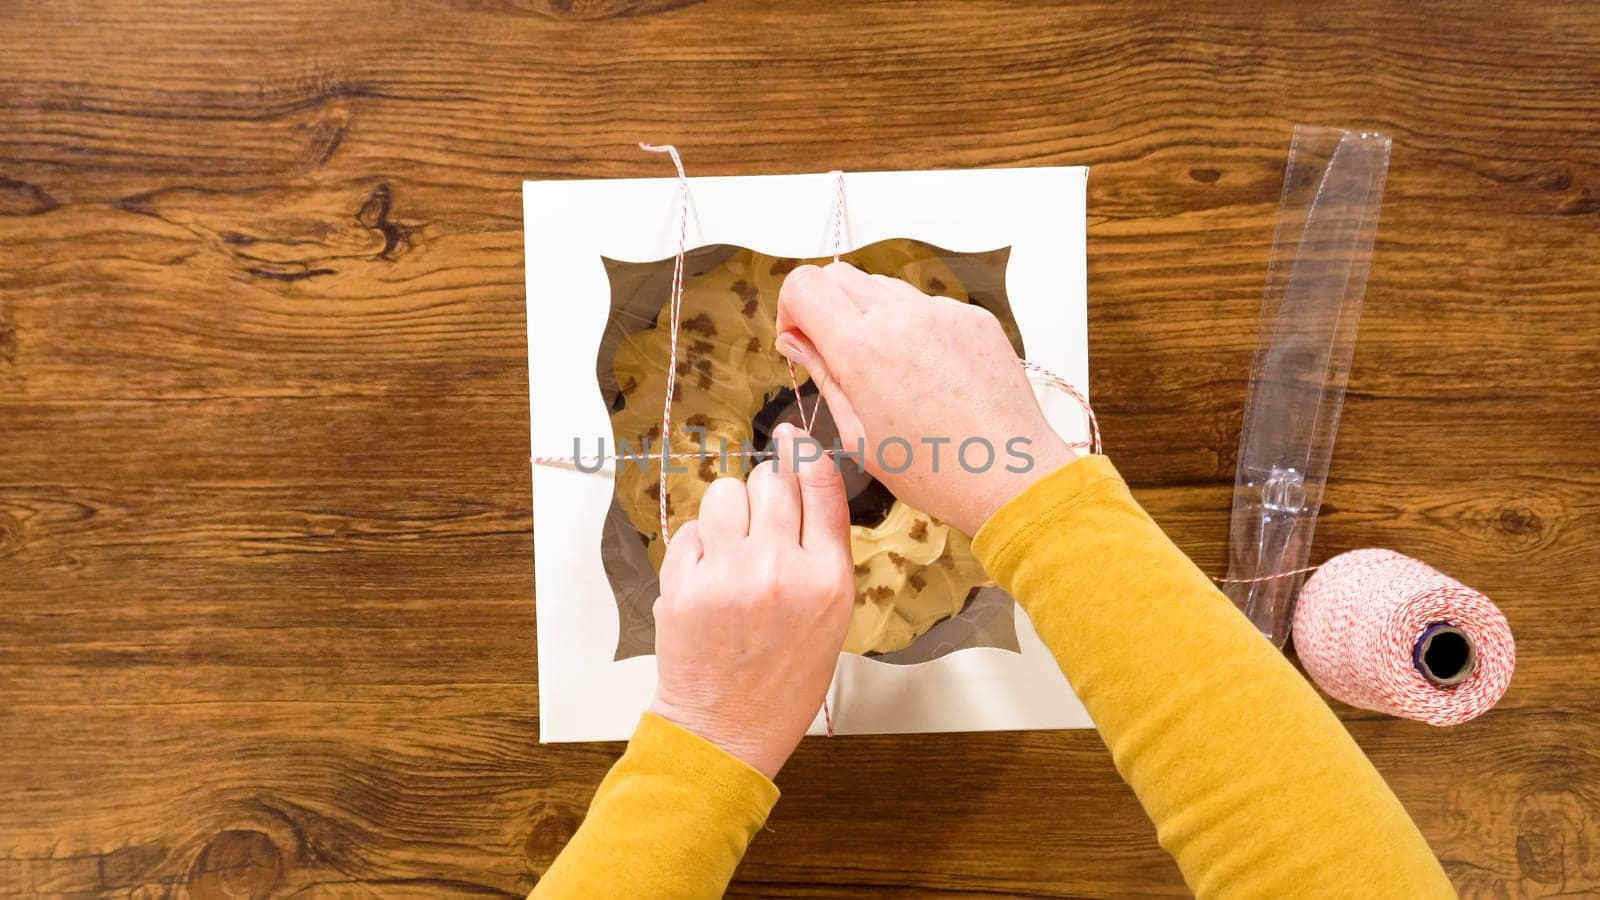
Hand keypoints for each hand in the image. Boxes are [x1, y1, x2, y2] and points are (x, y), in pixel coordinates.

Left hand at [649, 423, 853, 779]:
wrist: (727, 730)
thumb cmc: (784, 678)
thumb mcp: (830, 617)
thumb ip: (820, 551)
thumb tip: (800, 477)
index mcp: (828, 580)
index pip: (821, 488)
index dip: (804, 453)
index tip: (791, 437)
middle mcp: (781, 570)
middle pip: (771, 481)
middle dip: (764, 492)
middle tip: (759, 525)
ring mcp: (729, 577)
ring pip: (725, 493)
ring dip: (727, 510)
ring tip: (730, 548)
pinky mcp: (684, 585)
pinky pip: (690, 530)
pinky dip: (698, 546)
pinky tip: (707, 580)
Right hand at [775, 262, 1078, 535]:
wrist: (1010, 475)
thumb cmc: (932, 469)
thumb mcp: (858, 434)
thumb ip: (824, 375)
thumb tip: (795, 341)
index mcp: (862, 348)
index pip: (804, 285)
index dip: (791, 310)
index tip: (800, 341)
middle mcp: (901, 317)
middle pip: (840, 276)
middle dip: (826, 308)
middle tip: (836, 355)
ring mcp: (942, 312)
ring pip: (883, 286)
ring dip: (869, 315)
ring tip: (886, 369)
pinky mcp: (973, 318)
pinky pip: (927, 306)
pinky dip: (913, 327)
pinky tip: (928, 374)